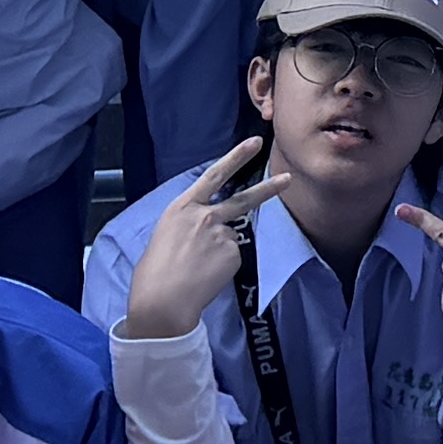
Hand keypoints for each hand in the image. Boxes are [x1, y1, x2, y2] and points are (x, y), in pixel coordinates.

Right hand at [117, 137, 280, 338]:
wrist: (162, 299)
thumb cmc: (154, 273)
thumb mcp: (165, 235)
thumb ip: (189, 226)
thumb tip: (205, 233)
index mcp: (182, 207)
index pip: (214, 175)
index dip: (236, 157)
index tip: (253, 144)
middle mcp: (205, 215)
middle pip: (244, 199)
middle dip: (268, 188)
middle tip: (287, 179)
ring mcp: (222, 234)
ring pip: (230, 240)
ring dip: (219, 253)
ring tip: (198, 269)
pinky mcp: (233, 254)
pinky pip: (232, 259)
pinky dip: (222, 268)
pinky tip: (206, 277)